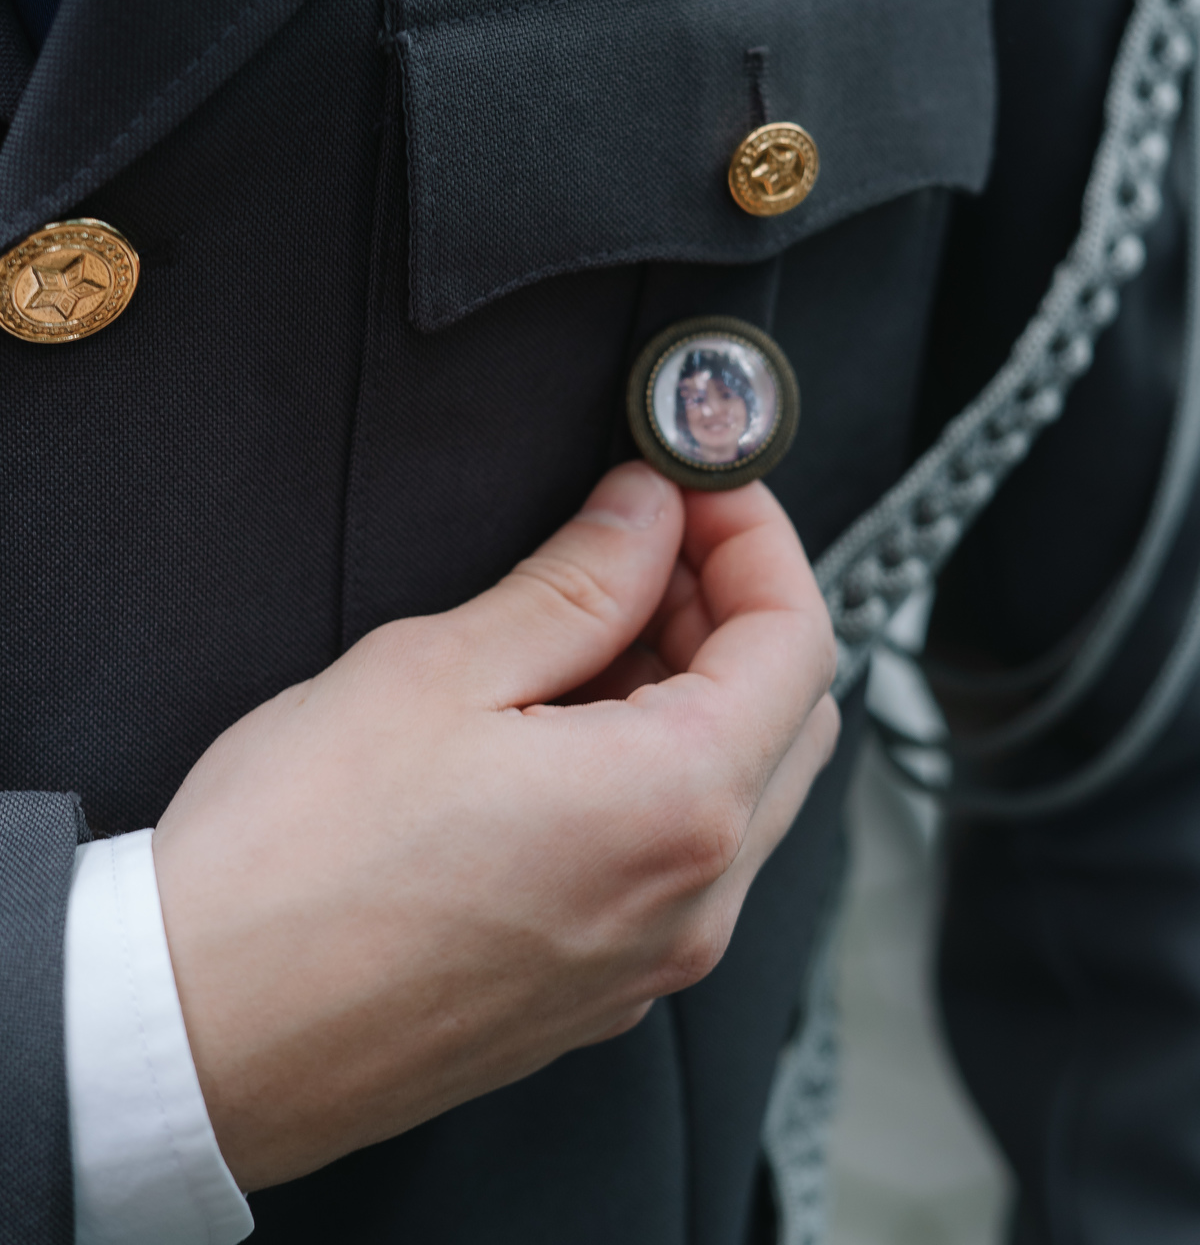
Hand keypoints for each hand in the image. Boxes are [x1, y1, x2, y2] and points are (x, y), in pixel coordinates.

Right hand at [153, 461, 838, 1190]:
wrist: (195, 1037)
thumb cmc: (291, 862)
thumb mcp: (438, 671)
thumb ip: (577, 581)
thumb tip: (647, 514)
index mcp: (673, 808)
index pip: (799, 640)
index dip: (755, 536)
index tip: (698, 485)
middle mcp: (690, 902)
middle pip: (789, 716)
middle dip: (732, 608)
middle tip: (638, 544)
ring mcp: (650, 960)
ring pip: (740, 791)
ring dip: (694, 688)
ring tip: (581, 627)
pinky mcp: (598, 990)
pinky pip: (680, 858)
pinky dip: (656, 768)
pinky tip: (559, 726)